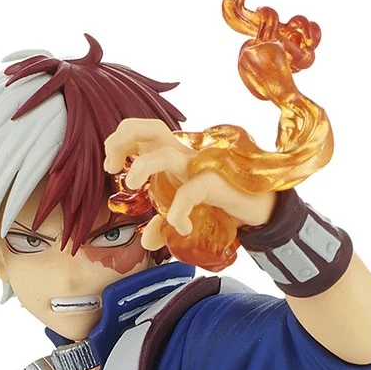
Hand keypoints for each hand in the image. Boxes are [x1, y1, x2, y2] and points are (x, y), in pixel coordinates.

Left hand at [104, 119, 276, 250]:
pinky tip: (179, 227)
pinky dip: (178, 211)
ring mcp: (200, 166)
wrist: (259, 210)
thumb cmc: (220, 203)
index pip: (143, 132)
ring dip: (142, 165)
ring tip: (132, 183)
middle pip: (151, 127)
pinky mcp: (216, 182)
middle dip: (124, 137)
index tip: (111, 165)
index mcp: (173, 156)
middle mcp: (184, 156)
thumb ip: (162, 225)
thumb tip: (146, 242)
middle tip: (112, 165)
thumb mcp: (183, 214)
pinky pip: (190, 190)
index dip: (121, 139)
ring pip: (166, 153)